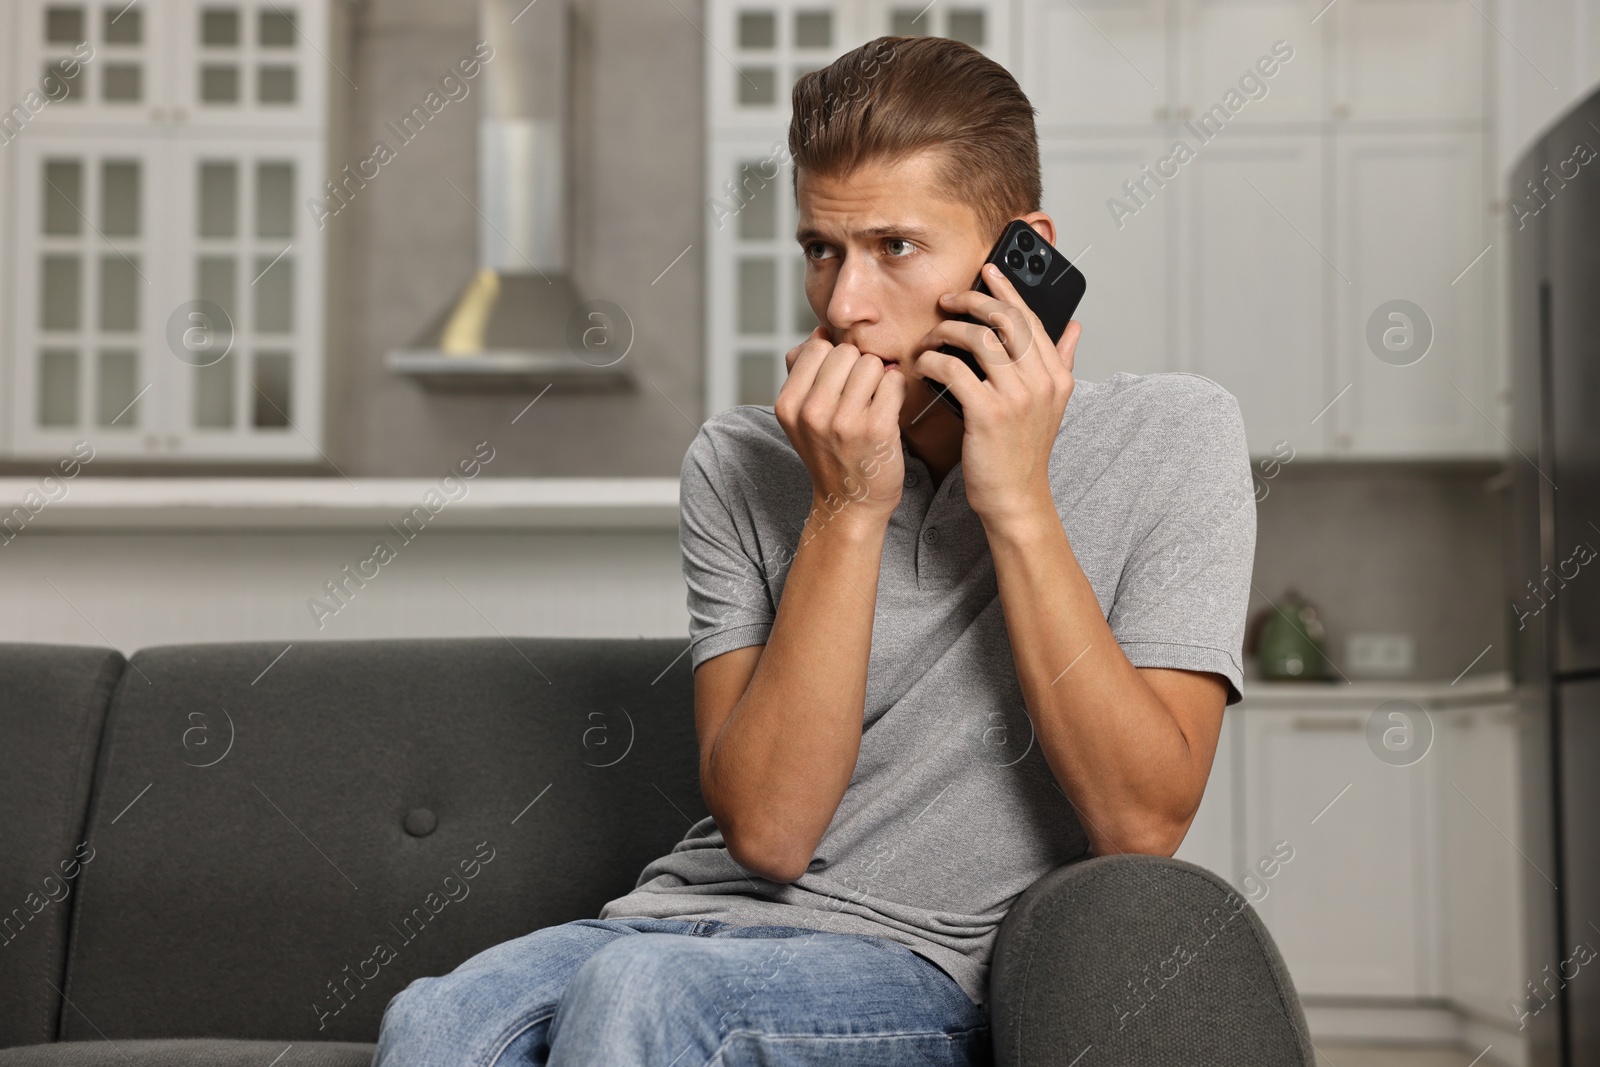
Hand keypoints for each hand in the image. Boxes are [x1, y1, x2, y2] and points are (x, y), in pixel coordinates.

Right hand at [777, 325, 906, 525]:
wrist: (850, 502)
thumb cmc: (830, 452)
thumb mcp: (801, 415)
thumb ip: (804, 370)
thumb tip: (821, 332)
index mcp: (788, 404)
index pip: (818, 347)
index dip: (835, 359)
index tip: (840, 383)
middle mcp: (811, 412)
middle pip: (846, 351)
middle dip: (858, 367)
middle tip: (859, 396)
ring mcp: (844, 422)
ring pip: (872, 363)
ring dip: (879, 379)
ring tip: (873, 405)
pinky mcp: (877, 429)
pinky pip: (894, 381)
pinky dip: (896, 391)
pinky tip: (889, 410)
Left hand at [912, 262, 1080, 524]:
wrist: (1016, 497)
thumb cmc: (1024, 451)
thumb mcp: (1052, 404)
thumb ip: (1063, 361)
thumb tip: (1075, 326)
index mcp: (1057, 375)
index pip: (1032, 317)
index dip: (1007, 289)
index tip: (988, 271)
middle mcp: (1042, 382)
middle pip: (1006, 319)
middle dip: (973, 301)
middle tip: (949, 301)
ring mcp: (1017, 397)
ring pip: (979, 339)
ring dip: (948, 331)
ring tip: (932, 337)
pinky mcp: (988, 413)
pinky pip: (955, 370)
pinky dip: (934, 362)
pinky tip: (924, 365)